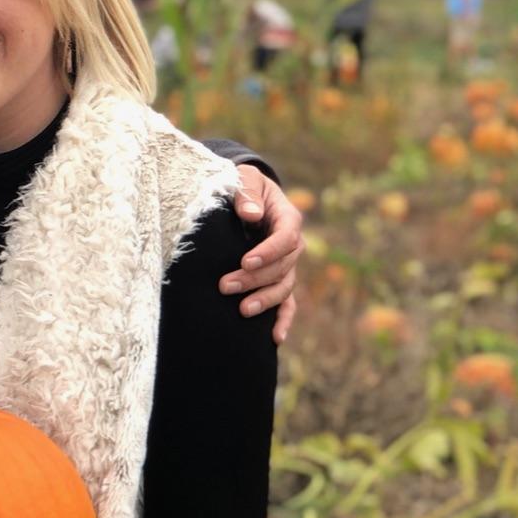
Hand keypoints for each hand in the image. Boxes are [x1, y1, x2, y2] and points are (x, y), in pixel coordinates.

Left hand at [224, 165, 301, 344]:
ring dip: (264, 300)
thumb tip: (252, 214)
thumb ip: (246, 193)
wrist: (244, 197)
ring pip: (283, 287)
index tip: (245, 261)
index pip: (285, 238)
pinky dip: (283, 320)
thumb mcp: (243, 178)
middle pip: (282, 267)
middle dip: (255, 279)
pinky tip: (275, 339)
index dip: (268, 252)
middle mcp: (292, 245)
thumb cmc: (242, 184)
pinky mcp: (276, 280)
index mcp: (288, 219)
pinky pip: (286, 303)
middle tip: (225, 286)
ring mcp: (286, 265)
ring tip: (242, 310)